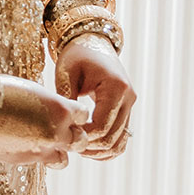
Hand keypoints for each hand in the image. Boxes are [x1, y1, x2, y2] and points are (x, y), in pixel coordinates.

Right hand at [0, 74, 88, 170]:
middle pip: (80, 140)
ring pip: (64, 159)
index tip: (67, 113)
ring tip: (43, 142)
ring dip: (58, 152)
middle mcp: (57, 131)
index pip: (83, 115)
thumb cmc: (1, 91)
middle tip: (59, 130)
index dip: (75, 115)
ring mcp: (42, 149)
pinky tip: (24, 145)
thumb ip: (48, 105)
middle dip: (73, 136)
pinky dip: (37, 156)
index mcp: (61, 109)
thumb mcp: (32, 91)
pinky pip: (41, 163)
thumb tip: (53, 111)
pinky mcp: (26, 160)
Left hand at [54, 35, 135, 158]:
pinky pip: (122, 137)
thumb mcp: (66, 73)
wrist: (92, 43)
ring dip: (100, 151)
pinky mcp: (126, 110)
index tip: (65, 136)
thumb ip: (66, 100)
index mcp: (115, 87)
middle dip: (90, 147)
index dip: (84, 137)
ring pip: (120, 142)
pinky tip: (89, 148)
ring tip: (78, 149)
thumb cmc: (76, 56)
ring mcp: (130, 105)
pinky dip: (108, 147)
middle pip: (112, 137)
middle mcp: (128, 97)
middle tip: (68, 146)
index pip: (102, 125)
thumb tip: (63, 127)